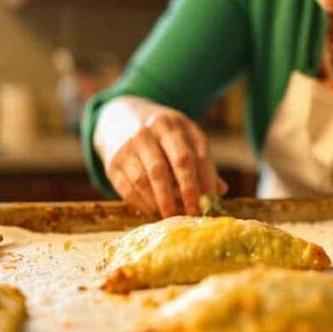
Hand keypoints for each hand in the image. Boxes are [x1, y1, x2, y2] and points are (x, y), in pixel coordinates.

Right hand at [95, 97, 227, 216]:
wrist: (119, 117)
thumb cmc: (162, 133)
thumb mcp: (184, 135)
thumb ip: (202, 161)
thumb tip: (220, 191)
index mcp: (170, 125)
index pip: (189, 156)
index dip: (201, 181)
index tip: (209, 202)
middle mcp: (147, 133)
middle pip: (166, 168)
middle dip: (182, 193)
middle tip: (191, 214)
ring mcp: (127, 147)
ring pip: (145, 181)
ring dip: (161, 202)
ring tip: (172, 214)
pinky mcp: (112, 163)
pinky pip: (127, 189)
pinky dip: (143, 204)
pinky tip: (154, 211)